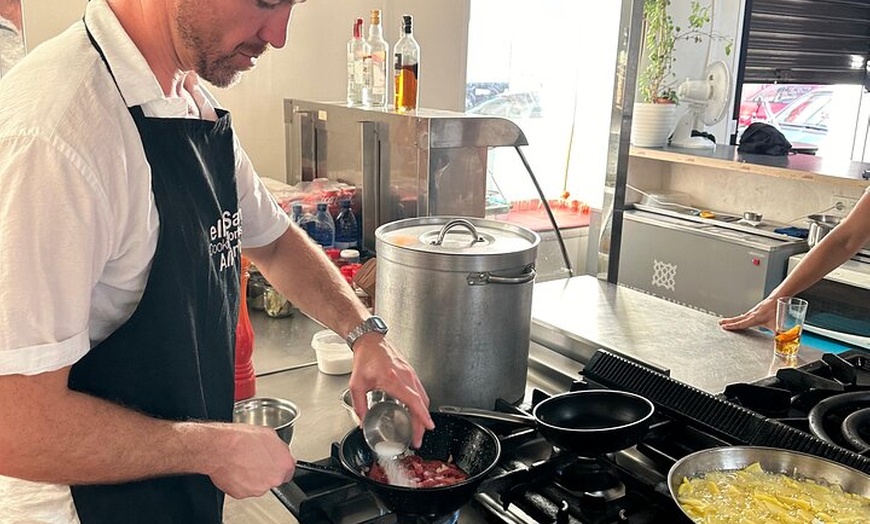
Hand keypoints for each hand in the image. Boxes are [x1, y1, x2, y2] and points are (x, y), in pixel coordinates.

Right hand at [205, 422, 294, 498]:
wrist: (220, 448)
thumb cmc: (241, 439)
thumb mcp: (268, 434)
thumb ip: (279, 447)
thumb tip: (280, 450)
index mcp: (283, 465)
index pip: (289, 471)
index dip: (279, 465)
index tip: (274, 462)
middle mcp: (273, 479)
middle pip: (273, 478)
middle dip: (266, 470)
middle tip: (255, 459)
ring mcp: (258, 489)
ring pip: (258, 484)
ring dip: (253, 476)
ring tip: (243, 463)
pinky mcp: (242, 494)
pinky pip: (244, 489)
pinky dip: (240, 482)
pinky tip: (236, 470)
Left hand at [348, 334, 434, 448]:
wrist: (371, 341)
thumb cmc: (366, 358)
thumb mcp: (356, 384)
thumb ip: (359, 405)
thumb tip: (362, 421)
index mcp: (392, 379)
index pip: (413, 399)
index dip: (422, 415)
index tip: (428, 426)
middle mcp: (405, 376)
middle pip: (420, 403)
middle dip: (422, 423)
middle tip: (417, 439)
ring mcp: (410, 374)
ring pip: (423, 397)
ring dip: (422, 414)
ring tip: (417, 430)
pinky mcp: (411, 373)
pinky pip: (420, 390)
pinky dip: (421, 404)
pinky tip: (416, 412)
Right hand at [718, 297, 776, 331]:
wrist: (779, 297)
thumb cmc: (777, 310)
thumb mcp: (778, 325)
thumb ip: (778, 336)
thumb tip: (780, 344)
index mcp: (755, 318)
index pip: (741, 323)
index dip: (732, 326)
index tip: (724, 327)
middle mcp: (752, 314)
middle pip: (738, 319)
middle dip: (728, 321)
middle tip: (720, 323)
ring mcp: (754, 311)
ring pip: (741, 316)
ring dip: (733, 319)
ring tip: (726, 321)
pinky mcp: (756, 310)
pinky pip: (746, 314)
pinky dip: (740, 317)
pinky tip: (742, 318)